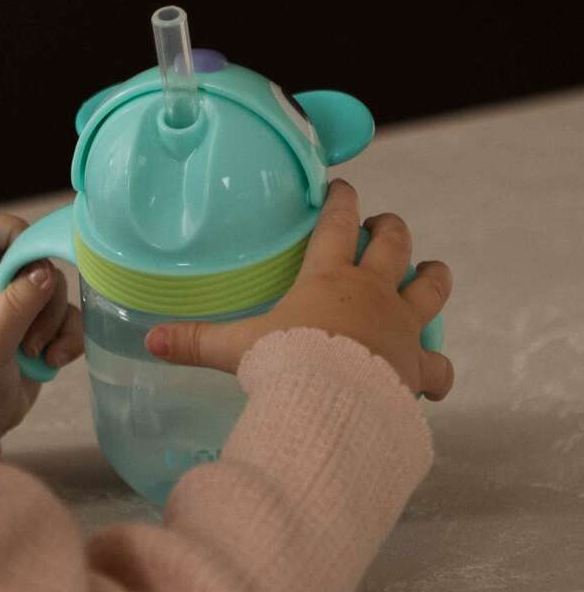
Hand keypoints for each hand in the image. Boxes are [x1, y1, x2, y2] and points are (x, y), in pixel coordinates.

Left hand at [0, 214, 83, 444]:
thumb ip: (15, 304)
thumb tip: (45, 271)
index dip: (13, 235)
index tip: (32, 265)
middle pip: (30, 261)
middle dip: (42, 297)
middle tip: (29, 332)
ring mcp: (11, 311)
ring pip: (52, 291)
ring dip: (53, 324)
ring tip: (35, 354)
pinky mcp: (33, 333)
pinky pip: (65, 319)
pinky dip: (66, 339)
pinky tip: (52, 361)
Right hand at [146, 180, 454, 398]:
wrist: (330, 404)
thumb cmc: (284, 365)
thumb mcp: (235, 349)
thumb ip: (195, 341)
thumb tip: (151, 340)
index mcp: (329, 277)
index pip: (338, 222)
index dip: (341, 200)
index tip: (341, 187)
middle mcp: (372, 292)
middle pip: (395, 243)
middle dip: (390, 229)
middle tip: (382, 226)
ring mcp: (402, 327)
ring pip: (432, 288)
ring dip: (432, 278)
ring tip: (429, 273)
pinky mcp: (418, 366)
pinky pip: (439, 366)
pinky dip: (437, 370)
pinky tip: (431, 376)